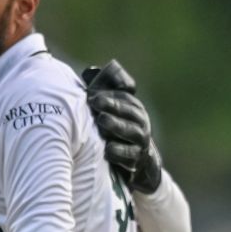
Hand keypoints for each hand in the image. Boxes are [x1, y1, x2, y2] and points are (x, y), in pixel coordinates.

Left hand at [83, 60, 162, 193]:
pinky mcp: (137, 160)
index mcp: (133, 107)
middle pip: (130, 113)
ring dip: (117, 127)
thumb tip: (90, 71)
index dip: (109, 97)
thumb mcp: (109, 108)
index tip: (93, 98)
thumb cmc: (115, 128)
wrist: (137, 160)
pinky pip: (130, 156)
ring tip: (103, 123)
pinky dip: (120, 153)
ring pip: (132, 133)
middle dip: (114, 108)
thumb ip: (100, 89)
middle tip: (96, 105)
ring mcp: (141, 141)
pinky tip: (107, 151)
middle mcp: (140, 122)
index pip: (125, 98)